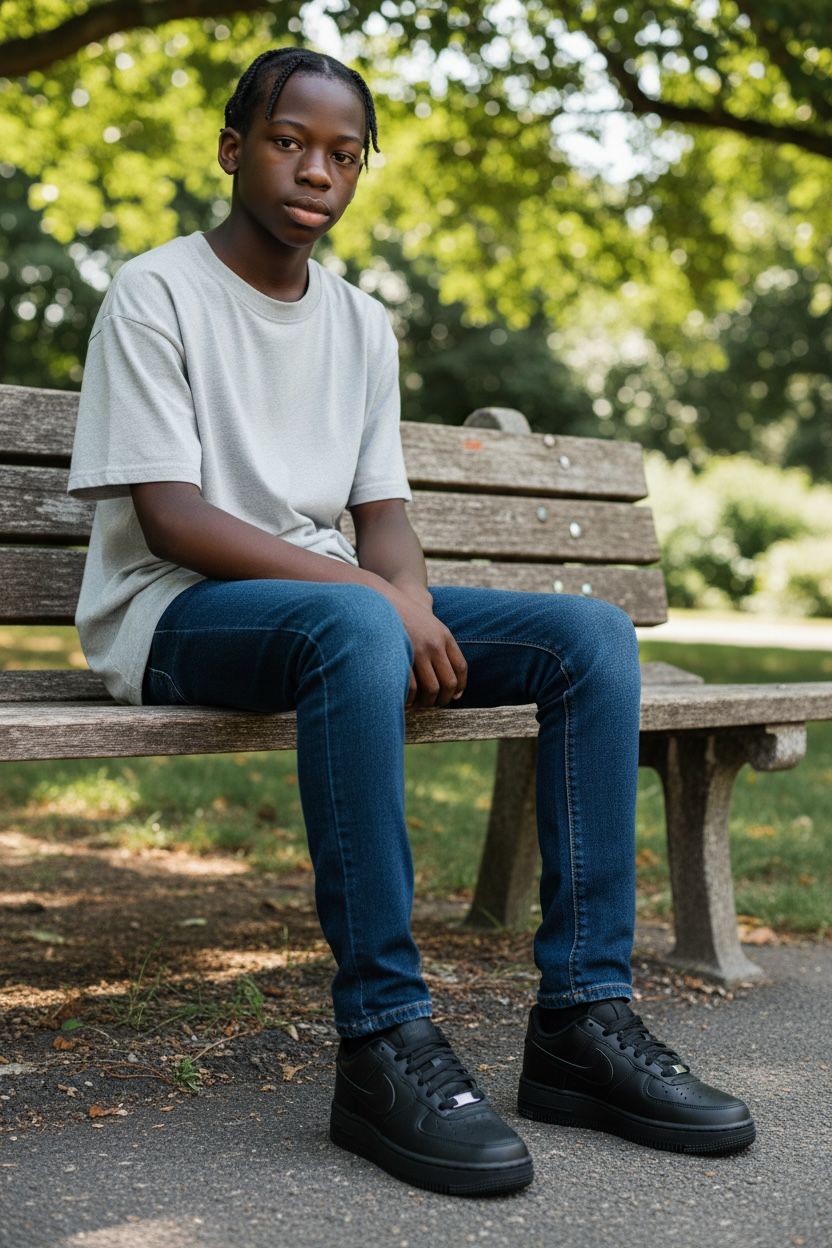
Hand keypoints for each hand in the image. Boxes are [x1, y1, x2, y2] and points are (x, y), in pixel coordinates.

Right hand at [387, 586, 467, 709]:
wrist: (383, 600)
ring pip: (432, 688)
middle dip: (443, 698)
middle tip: (435, 703)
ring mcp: (418, 651)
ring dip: (427, 702)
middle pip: (448, 682)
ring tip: (419, 704)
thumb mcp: (428, 625)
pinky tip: (406, 700)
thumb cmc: (405, 617)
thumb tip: (449, 677)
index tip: (453, 696)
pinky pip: (412, 687)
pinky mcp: (401, 657)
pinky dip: (410, 698)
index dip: (459, 686)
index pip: (460, 668)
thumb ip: (440, 646)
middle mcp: (435, 645)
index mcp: (444, 637)